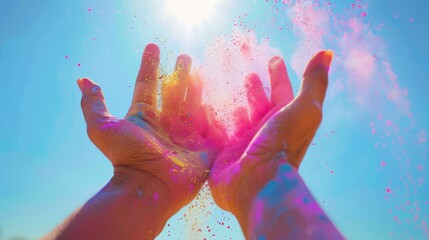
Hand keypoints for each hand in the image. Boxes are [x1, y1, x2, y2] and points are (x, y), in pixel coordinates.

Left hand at [78, 43, 225, 215]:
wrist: (148, 185)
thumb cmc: (125, 157)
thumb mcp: (102, 128)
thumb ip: (94, 103)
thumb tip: (82, 80)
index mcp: (144, 117)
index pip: (147, 85)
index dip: (149, 66)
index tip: (152, 46)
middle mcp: (165, 124)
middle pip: (174, 93)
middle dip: (179, 74)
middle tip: (184, 56)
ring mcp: (185, 137)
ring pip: (193, 106)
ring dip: (196, 88)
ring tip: (200, 70)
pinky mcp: (203, 150)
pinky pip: (211, 129)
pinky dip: (213, 116)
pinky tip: (214, 102)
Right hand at [209, 51, 332, 218]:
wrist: (258, 183)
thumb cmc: (282, 145)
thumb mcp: (303, 110)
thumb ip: (314, 83)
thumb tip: (327, 52)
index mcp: (284, 120)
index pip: (282, 91)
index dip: (279, 75)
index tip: (274, 58)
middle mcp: (265, 131)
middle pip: (260, 105)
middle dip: (256, 90)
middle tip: (249, 75)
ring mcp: (245, 143)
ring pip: (239, 119)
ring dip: (235, 105)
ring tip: (226, 92)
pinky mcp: (224, 154)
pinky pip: (218, 132)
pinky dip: (213, 121)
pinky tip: (205, 110)